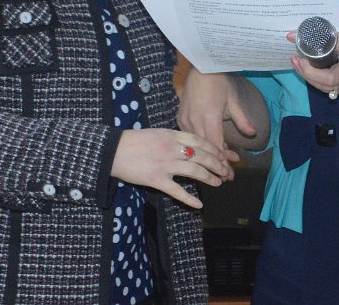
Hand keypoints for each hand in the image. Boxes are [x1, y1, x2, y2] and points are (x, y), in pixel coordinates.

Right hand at [110, 128, 229, 208]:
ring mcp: (165, 164)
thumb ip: (173, 138)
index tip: (222, 155)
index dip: (214, 149)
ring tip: (218, 183)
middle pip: (201, 156)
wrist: (113, 151)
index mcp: (172, 135)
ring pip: (194, 171)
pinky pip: (177, 191)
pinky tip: (199, 205)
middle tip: (225, 171)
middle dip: (217, 164)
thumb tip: (189, 144)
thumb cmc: (133, 141)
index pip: (200, 141)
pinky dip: (189, 199)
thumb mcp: (157, 133)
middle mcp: (171, 148)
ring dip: (209, 178)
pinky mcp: (156, 179)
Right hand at [179, 69, 259, 167]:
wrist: (200, 68)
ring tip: (218, 168)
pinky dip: (199, 145)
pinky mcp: (180, 117)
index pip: (216, 147)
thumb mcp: (234, 100)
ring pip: (196, 145)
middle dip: (216, 165)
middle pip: (206, 150)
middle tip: (226, 178)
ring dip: (207, 156)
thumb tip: (253, 134)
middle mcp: (194, 121)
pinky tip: (207, 151)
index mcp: (209, 118)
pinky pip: (190, 137)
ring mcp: (185, 120)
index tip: (229, 175)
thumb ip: (242, 119)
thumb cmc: (219, 82)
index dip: (223, 162)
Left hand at [288, 31, 338, 100]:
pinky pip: (327, 88)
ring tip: (297, 63)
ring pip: (322, 86)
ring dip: (307, 75)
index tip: (295, 45)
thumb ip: (338, 40)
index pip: (328, 55)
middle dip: (304, 70)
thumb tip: (314, 35)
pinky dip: (315, 80)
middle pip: (321, 79)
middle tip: (294, 57)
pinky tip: (308, 71)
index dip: (309, 56)